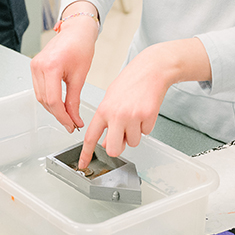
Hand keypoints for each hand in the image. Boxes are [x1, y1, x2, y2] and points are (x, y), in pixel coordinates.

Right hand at [30, 8, 98, 131]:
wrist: (76, 31)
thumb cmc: (80, 46)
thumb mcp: (80, 76)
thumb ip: (74, 100)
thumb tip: (74, 118)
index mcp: (51, 66)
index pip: (53, 100)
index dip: (62, 116)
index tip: (72, 125)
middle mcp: (39, 66)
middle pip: (45, 100)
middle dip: (58, 114)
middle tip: (72, 123)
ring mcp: (34, 65)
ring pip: (40, 97)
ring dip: (52, 108)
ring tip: (67, 115)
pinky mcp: (35, 66)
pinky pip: (39, 89)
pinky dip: (48, 98)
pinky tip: (59, 103)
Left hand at [77, 44, 174, 167]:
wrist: (151, 70)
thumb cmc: (130, 82)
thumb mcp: (111, 99)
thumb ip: (106, 121)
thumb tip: (105, 142)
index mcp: (103, 110)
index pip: (91, 137)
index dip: (86, 153)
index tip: (83, 164)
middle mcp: (116, 115)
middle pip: (114, 149)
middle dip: (119, 146)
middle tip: (122, 135)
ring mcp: (132, 116)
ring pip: (133, 142)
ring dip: (135, 133)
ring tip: (135, 115)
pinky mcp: (148, 116)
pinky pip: (146, 133)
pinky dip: (146, 126)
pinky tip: (144, 111)